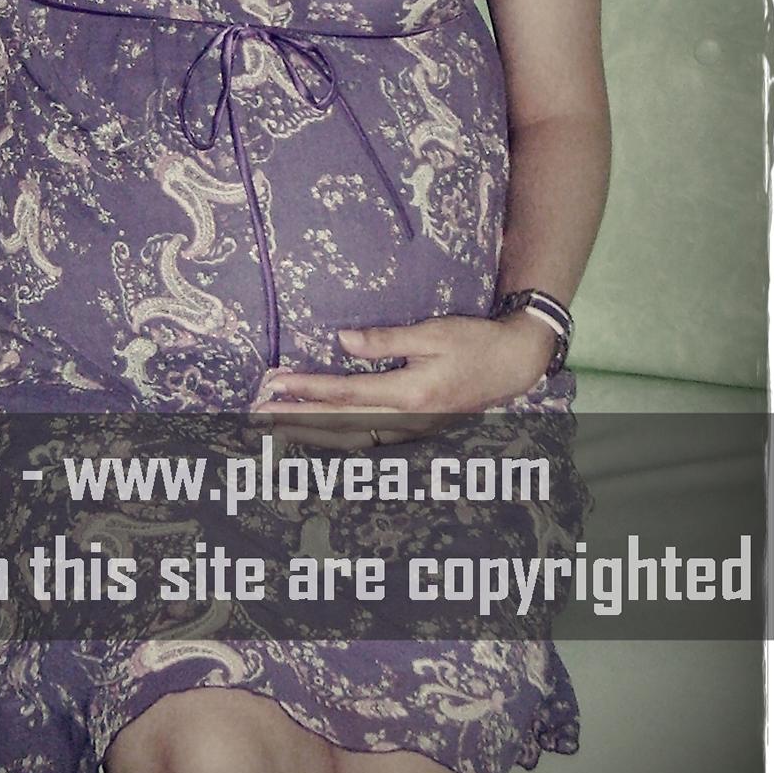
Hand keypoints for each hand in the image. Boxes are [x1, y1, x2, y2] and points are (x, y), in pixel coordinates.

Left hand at [249, 313, 555, 447]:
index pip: (347, 395)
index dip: (310, 390)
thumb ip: (386, 340)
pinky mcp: (414, 430)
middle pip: (342, 424)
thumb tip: (342, 341)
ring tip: (276, 423)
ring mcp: (412, 430)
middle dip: (299, 417)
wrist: (513, 365)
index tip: (277, 384)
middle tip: (260, 411)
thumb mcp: (432, 333)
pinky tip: (315, 433)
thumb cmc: (474, 343)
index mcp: (411, 395)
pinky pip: (366, 440)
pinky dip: (336, 438)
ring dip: (312, 431)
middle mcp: (408, 420)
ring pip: (352, 439)